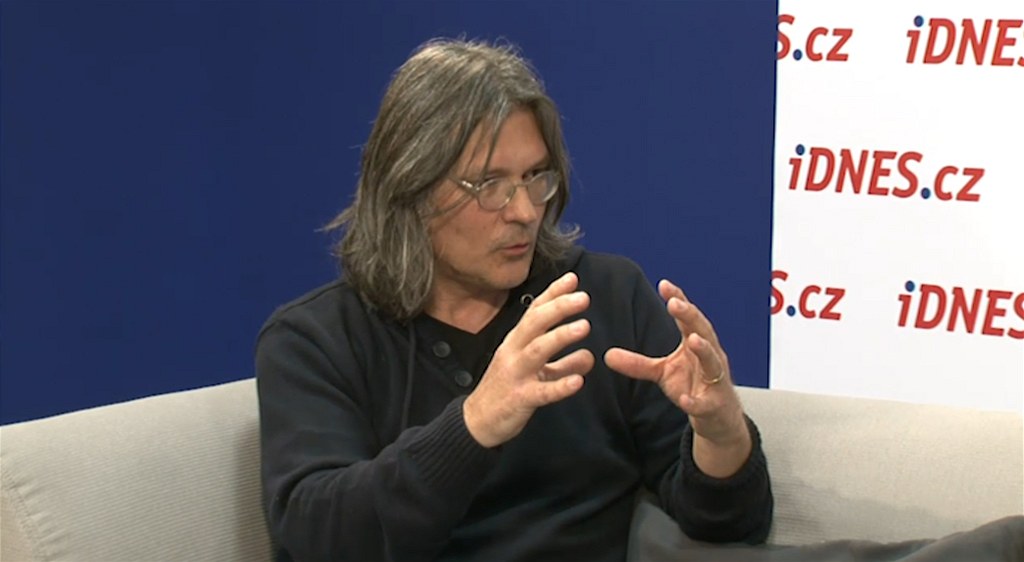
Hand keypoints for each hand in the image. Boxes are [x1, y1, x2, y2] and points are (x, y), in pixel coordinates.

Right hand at [463, 272, 595, 447]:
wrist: (477, 421)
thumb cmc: (506, 390)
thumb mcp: (534, 372)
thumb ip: (562, 363)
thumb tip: (589, 356)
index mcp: (516, 342)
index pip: (534, 312)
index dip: (553, 295)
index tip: (572, 279)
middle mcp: (514, 352)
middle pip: (535, 324)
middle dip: (558, 308)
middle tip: (583, 297)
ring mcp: (515, 375)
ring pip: (537, 351)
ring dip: (561, 336)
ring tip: (585, 326)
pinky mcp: (519, 399)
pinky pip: (542, 392)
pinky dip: (560, 385)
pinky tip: (579, 382)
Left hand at [604, 279, 749, 475]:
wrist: (716, 418)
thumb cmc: (693, 386)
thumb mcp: (662, 373)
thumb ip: (637, 363)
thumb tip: (607, 355)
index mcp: (696, 344)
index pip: (688, 318)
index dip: (678, 300)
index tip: (664, 284)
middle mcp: (710, 356)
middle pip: (703, 330)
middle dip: (690, 316)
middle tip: (675, 302)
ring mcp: (715, 380)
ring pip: (712, 361)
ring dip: (703, 350)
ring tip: (693, 340)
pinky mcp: (714, 405)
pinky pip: (705, 403)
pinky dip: (695, 401)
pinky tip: (686, 399)